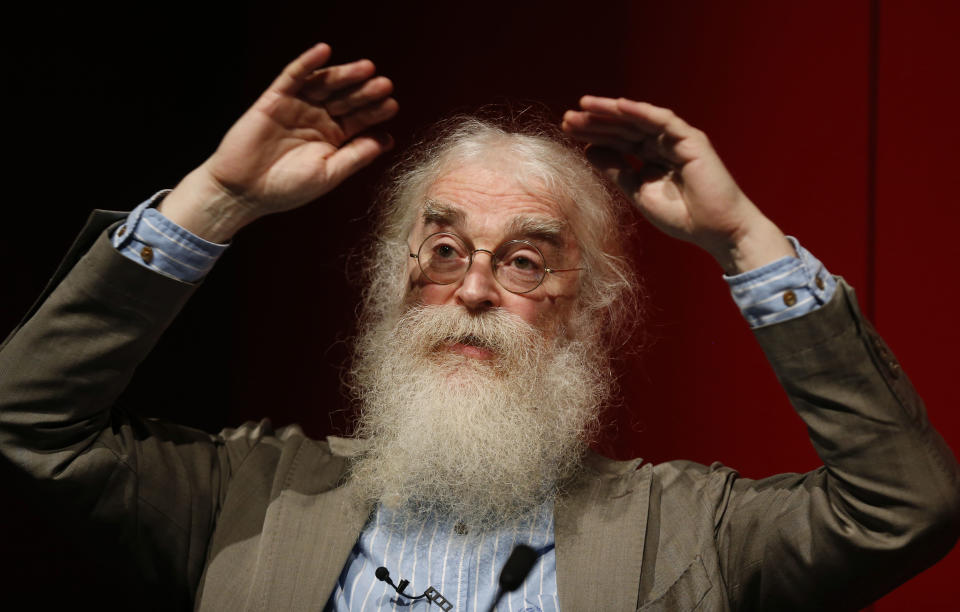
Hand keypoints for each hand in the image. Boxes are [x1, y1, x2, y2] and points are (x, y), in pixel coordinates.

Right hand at [159, 43, 397, 241]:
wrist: (245, 192)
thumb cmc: (287, 188)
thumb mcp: (329, 174)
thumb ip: (356, 156)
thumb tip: (387, 140)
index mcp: (334, 137)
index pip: (360, 119)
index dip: (376, 112)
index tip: (392, 106)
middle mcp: (319, 118)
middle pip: (347, 99)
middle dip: (365, 91)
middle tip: (384, 84)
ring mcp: (298, 106)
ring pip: (325, 85)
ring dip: (345, 75)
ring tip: (366, 68)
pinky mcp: (275, 99)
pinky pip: (293, 76)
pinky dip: (307, 62)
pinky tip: (324, 50)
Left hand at [562, 97, 792, 273]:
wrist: (717, 231)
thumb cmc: (682, 216)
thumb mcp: (639, 192)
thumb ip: (617, 171)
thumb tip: (588, 150)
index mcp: (651, 158)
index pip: (617, 141)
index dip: (593, 134)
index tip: (567, 130)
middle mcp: (662, 145)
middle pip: (624, 128)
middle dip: (596, 122)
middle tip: (567, 118)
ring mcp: (677, 140)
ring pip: (639, 120)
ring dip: (612, 111)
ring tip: (584, 106)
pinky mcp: (691, 139)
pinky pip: (662, 120)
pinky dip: (640, 111)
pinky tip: (618, 106)